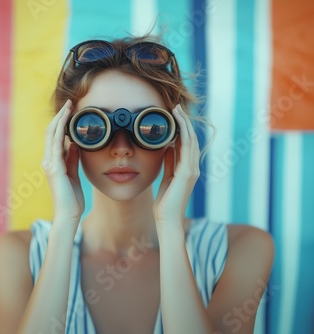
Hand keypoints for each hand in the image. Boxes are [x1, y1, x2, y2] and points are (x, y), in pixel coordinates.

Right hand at [41, 99, 84, 227]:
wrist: (68, 214)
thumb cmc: (72, 197)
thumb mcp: (73, 173)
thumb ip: (72, 159)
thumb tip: (74, 144)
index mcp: (52, 162)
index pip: (54, 137)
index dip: (61, 122)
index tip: (70, 109)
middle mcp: (48, 160)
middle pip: (51, 132)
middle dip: (61, 115)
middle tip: (70, 102)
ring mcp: (49, 164)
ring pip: (52, 135)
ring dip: (61, 119)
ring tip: (69, 106)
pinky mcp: (54, 168)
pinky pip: (57, 145)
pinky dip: (61, 131)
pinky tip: (68, 122)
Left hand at [153, 104, 199, 225]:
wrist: (167, 219)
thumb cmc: (165, 202)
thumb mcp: (166, 178)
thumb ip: (169, 163)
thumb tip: (168, 148)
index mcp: (188, 169)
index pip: (188, 144)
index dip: (183, 128)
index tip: (175, 115)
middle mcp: (193, 168)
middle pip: (191, 139)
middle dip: (185, 122)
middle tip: (177, 107)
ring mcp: (192, 171)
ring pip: (191, 142)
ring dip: (184, 125)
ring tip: (177, 111)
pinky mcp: (187, 174)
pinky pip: (186, 151)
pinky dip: (182, 137)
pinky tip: (176, 127)